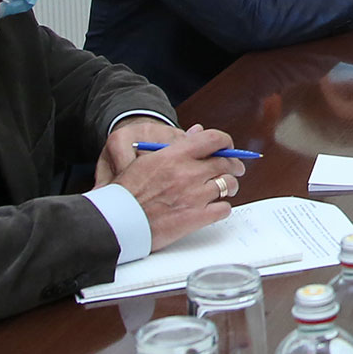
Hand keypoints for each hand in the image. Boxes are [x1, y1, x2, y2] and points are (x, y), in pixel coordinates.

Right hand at [110, 123, 244, 249]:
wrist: (117, 221)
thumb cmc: (127, 192)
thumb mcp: (145, 161)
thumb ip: (174, 146)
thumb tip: (196, 132)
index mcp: (174, 156)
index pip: (213, 140)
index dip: (225, 142)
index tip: (228, 147)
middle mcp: (188, 173)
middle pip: (225, 162)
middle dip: (234, 165)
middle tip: (236, 169)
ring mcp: (194, 196)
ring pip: (229, 185)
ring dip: (231, 186)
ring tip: (227, 189)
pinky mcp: (196, 218)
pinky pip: (223, 209)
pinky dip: (222, 208)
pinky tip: (216, 208)